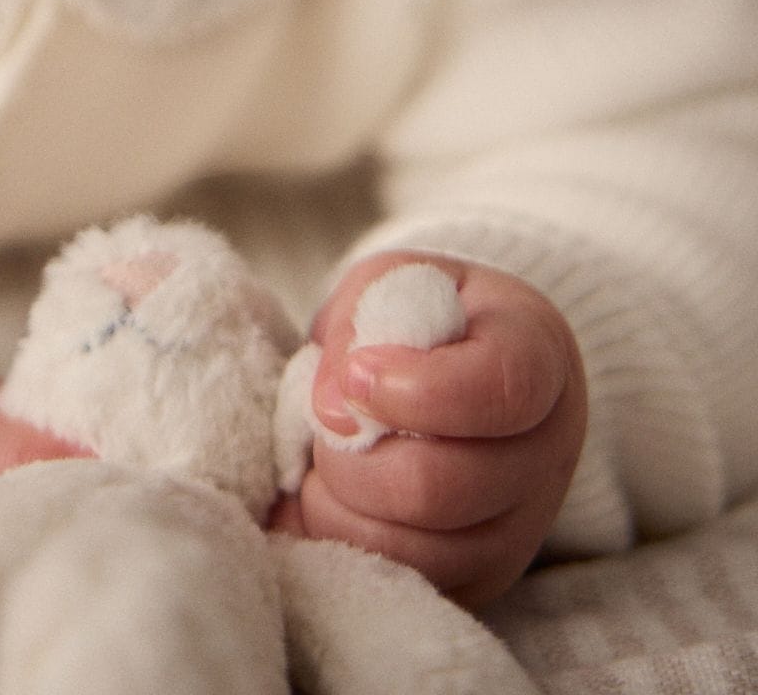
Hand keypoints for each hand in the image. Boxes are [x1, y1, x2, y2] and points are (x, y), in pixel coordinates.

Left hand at [269, 253, 586, 607]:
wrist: (462, 365)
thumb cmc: (419, 315)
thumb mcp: (391, 284)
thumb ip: (359, 325)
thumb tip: (333, 407)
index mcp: (538, 356)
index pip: (499, 389)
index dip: (413, 388)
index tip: (355, 373)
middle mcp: (547, 451)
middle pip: (440, 487)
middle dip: (349, 456)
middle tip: (321, 421)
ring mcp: (523, 526)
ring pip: (417, 550)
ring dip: (338, 505)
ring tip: (320, 460)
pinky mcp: (484, 577)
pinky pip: (404, 583)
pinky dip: (343, 542)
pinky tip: (327, 497)